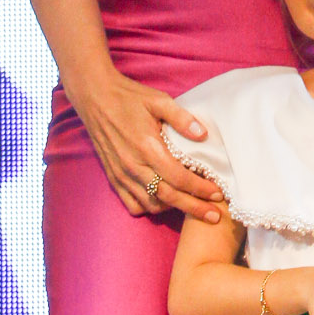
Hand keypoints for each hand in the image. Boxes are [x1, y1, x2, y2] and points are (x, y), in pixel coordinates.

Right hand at [77, 70, 223, 220]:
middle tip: (215, 216)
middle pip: (169, 197)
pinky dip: (150, 207)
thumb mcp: (158, 100)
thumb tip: (203, 134)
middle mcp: (134, 166)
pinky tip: (164, 201)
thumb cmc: (129, 97)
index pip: (179, 178)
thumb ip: (182, 118)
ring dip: (174, 209)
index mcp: (147, 147)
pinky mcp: (113, 178)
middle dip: (195, 208)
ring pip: (151, 204)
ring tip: (193, 206)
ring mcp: (122, 174)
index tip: (218, 194)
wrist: (95, 98)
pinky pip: (133, 204)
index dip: (200, 189)